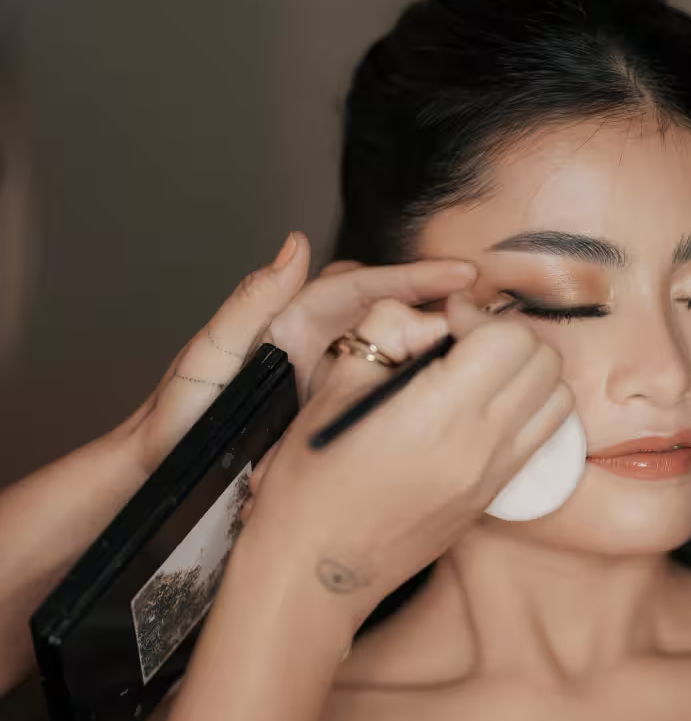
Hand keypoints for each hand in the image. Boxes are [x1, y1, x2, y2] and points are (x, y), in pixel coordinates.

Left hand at [118, 233, 475, 475]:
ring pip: (396, 347)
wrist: (167, 477)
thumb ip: (251, 302)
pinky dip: (422, 381)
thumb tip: (294, 243)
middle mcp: (319, 341)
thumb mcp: (211, 356)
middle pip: (390, 307)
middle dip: (441, 300)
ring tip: (488, 341)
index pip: (363, 286)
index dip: (414, 278)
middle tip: (493, 305)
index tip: (462, 275)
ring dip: (439, 340)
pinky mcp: (337, 412)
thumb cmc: (180, 416)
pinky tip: (453, 389)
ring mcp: (332, 377)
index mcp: (292, 320)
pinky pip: (387, 388)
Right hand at [242, 295, 572, 625]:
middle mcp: (480, 444)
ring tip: (482, 371)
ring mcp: (495, 473)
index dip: (477, 315)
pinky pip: (545, 435)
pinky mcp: (496, 494)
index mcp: (437, 412)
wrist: (316, 567)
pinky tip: (486, 405)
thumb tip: (432, 317)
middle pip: (543, 361)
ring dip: (528, 371)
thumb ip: (387, 330)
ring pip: (558, 397)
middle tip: (464, 339)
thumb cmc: (313, 480)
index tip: (446, 319)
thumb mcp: (335, 386)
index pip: (507, 339)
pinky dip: (532, 406)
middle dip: (507, 335)